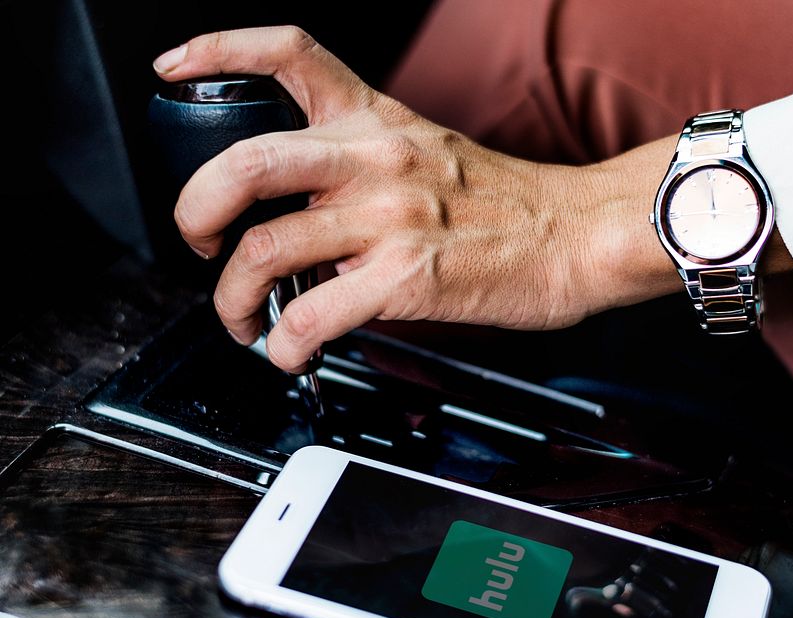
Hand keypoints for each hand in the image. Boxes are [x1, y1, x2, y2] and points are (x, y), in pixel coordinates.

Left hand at [153, 27, 682, 372]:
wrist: (576, 235)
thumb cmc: (510, 203)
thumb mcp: (430, 150)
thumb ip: (363, 164)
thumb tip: (304, 210)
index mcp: (378, 121)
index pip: (290, 53)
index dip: (219, 49)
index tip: (176, 68)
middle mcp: (375, 161)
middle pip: (246, 162)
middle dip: (194, 210)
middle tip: (199, 241)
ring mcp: (388, 219)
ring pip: (266, 250)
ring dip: (233, 300)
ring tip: (242, 320)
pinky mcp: (407, 278)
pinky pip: (313, 316)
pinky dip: (284, 345)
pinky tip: (289, 353)